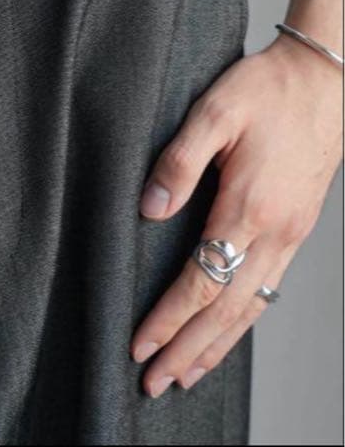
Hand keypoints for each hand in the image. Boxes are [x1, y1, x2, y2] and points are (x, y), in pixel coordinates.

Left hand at [130, 33, 342, 396]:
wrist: (323, 79)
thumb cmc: (266, 89)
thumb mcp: (214, 110)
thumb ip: (179, 160)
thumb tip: (149, 209)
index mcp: (249, 205)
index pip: (201, 281)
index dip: (168, 319)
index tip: (140, 345)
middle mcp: (274, 231)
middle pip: (225, 309)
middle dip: (187, 349)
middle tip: (154, 383)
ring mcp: (291, 233)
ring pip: (251, 307)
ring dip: (216, 345)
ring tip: (186, 375)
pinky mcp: (297, 228)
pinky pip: (268, 289)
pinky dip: (243, 321)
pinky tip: (227, 331)